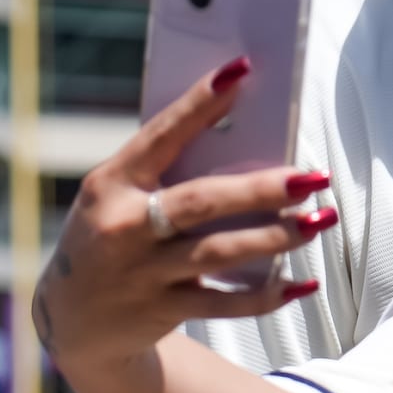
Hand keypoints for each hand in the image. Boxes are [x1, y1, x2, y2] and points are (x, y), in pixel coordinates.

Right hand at [33, 57, 332, 371]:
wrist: (71, 320)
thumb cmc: (111, 234)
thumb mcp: (117, 196)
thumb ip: (165, 172)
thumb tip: (245, 136)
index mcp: (112, 184)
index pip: (160, 136)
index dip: (199, 104)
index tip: (240, 73)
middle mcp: (124, 227)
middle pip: (202, 201)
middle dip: (261, 188)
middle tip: (312, 176)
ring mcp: (142, 273)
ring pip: (219, 252)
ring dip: (277, 237)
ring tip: (320, 220)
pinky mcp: (162, 310)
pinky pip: (224, 304)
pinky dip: (267, 296)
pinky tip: (302, 284)